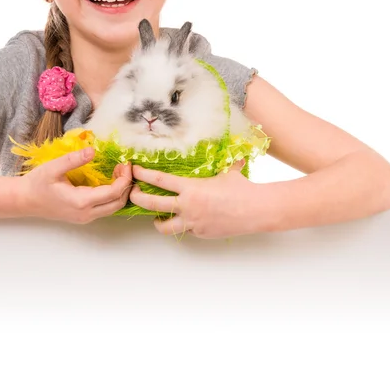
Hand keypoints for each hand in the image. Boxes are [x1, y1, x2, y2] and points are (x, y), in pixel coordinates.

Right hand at [23, 147, 132, 223]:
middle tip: (124, 166)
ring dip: (120, 191)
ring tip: (118, 171)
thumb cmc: (37, 184)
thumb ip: (74, 159)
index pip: (113, 193)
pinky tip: (109, 180)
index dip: (124, 178)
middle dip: (126, 185)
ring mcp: (85, 217)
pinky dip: (113, 195)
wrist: (24, 201)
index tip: (125, 163)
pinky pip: (105, 208)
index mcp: (81, 202)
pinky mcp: (83, 216)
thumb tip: (93, 150)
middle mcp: (86, 213)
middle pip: (118, 203)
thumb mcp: (53, 168)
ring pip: (113, 208)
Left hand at [129, 159, 265, 238]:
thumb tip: (232, 156)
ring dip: (158, 222)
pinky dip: (185, 225)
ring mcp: (193, 222)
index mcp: (190, 188)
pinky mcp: (201, 233)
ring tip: (157, 218)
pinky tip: (190, 220)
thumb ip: (223, 166)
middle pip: (153, 204)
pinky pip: (187, 230)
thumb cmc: (242, 189)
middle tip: (132, 195)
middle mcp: (187, 206)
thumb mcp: (228, 173)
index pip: (160, 180)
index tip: (135, 171)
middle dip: (138, 199)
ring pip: (165, 227)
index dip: (144, 175)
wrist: (257, 210)